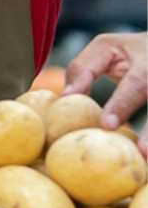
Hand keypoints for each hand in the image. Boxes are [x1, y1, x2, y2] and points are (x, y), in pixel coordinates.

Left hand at [62, 31, 147, 155]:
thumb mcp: (106, 48)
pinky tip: (147, 160)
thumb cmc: (129, 50)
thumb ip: (85, 68)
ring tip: (147, 157)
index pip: (135, 85)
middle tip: (143, 151)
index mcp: (147, 63)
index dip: (122, 105)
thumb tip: (66, 96)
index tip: (106, 125)